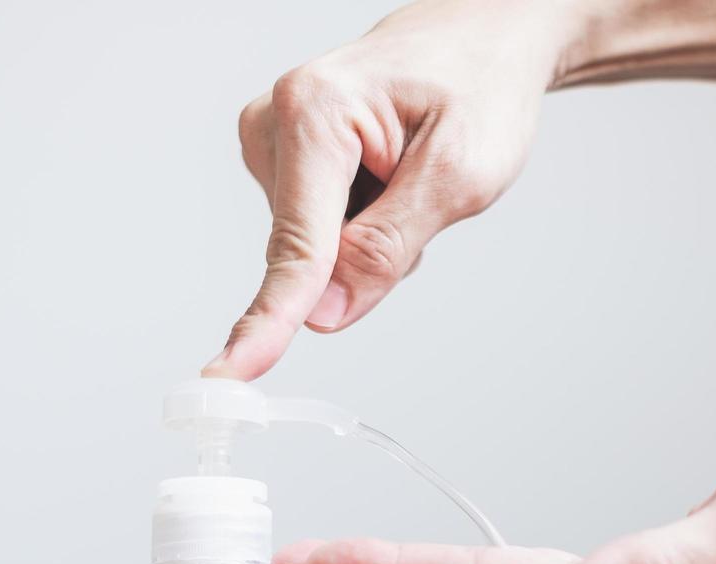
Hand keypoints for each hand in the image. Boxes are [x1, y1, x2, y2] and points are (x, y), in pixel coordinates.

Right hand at [204, 0, 578, 379]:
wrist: (481, 40)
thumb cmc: (478, 87)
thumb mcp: (459, 174)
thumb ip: (387, 248)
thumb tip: (324, 316)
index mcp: (315, 110)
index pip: (297, 243)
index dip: (272, 317)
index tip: (234, 371)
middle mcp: (276, 120)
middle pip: (310, 253)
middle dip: (371, 253)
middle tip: (423, 192)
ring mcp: (273, 142)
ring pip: (316, 249)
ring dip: (371, 235)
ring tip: (408, 172)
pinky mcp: (282, 160)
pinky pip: (319, 233)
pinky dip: (362, 222)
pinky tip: (388, 177)